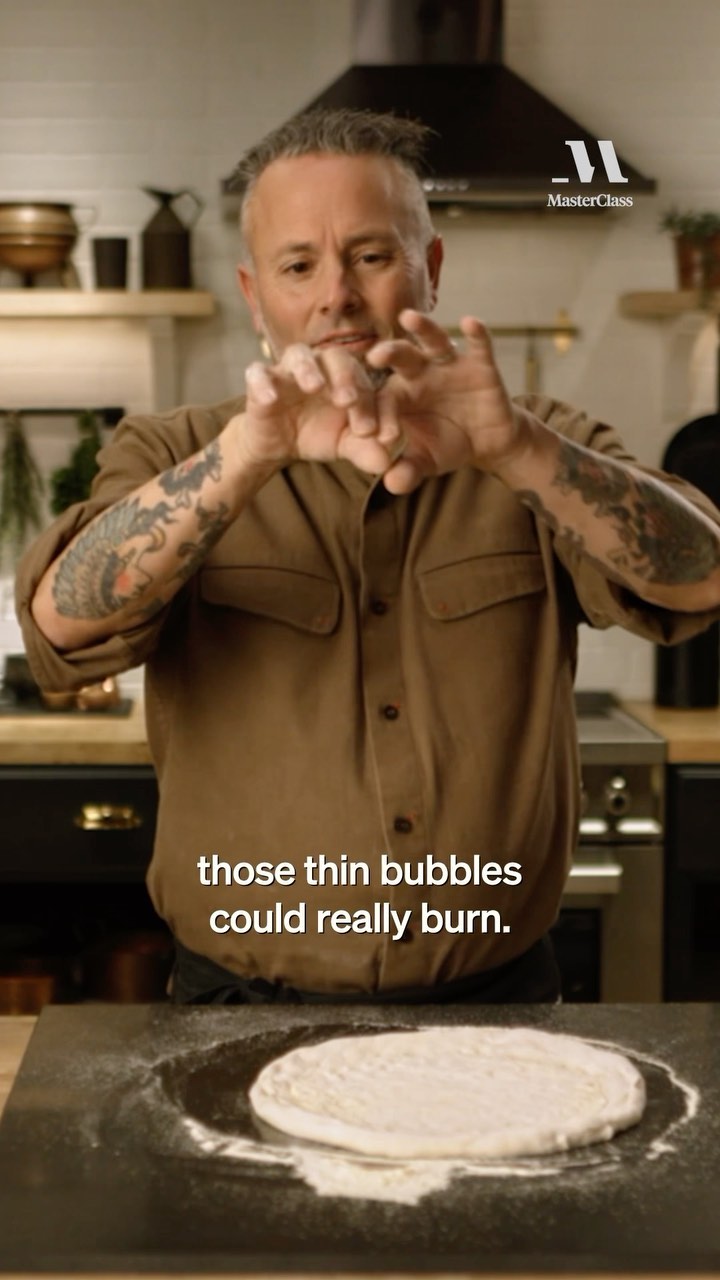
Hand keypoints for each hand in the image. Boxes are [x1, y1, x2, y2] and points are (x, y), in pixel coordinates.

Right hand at [229, 343, 400, 476]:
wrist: (279, 444)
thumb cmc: (319, 434)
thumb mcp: (344, 445)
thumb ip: (365, 449)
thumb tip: (385, 463)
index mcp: (349, 376)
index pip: (367, 383)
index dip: (376, 407)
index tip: (385, 435)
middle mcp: (321, 365)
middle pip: (336, 357)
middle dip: (345, 378)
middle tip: (350, 402)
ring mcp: (289, 370)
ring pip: (299, 355)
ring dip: (307, 369)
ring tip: (314, 387)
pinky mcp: (260, 379)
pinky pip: (258, 373)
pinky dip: (263, 383)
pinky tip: (270, 398)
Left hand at [368, 311, 528, 493]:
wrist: (488, 442)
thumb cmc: (448, 446)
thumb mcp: (427, 462)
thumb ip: (408, 471)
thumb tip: (391, 485)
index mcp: (401, 393)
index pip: (384, 398)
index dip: (380, 415)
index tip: (376, 435)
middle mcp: (422, 372)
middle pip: (401, 357)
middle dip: (387, 353)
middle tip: (373, 355)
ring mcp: (450, 365)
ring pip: (434, 341)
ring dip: (423, 328)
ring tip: (409, 317)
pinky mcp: (480, 364)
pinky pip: (478, 345)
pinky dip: (476, 334)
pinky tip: (470, 323)